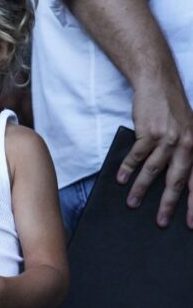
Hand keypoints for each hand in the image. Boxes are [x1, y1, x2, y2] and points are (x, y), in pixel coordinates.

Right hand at [117, 81, 192, 227]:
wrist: (158, 84)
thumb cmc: (171, 110)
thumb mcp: (186, 131)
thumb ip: (183, 154)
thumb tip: (174, 184)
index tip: (191, 223)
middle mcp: (186, 144)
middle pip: (177, 181)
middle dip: (168, 205)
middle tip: (161, 222)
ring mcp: (167, 138)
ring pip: (153, 171)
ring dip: (140, 189)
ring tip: (132, 203)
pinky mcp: (149, 132)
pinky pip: (136, 157)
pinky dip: (128, 169)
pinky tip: (122, 179)